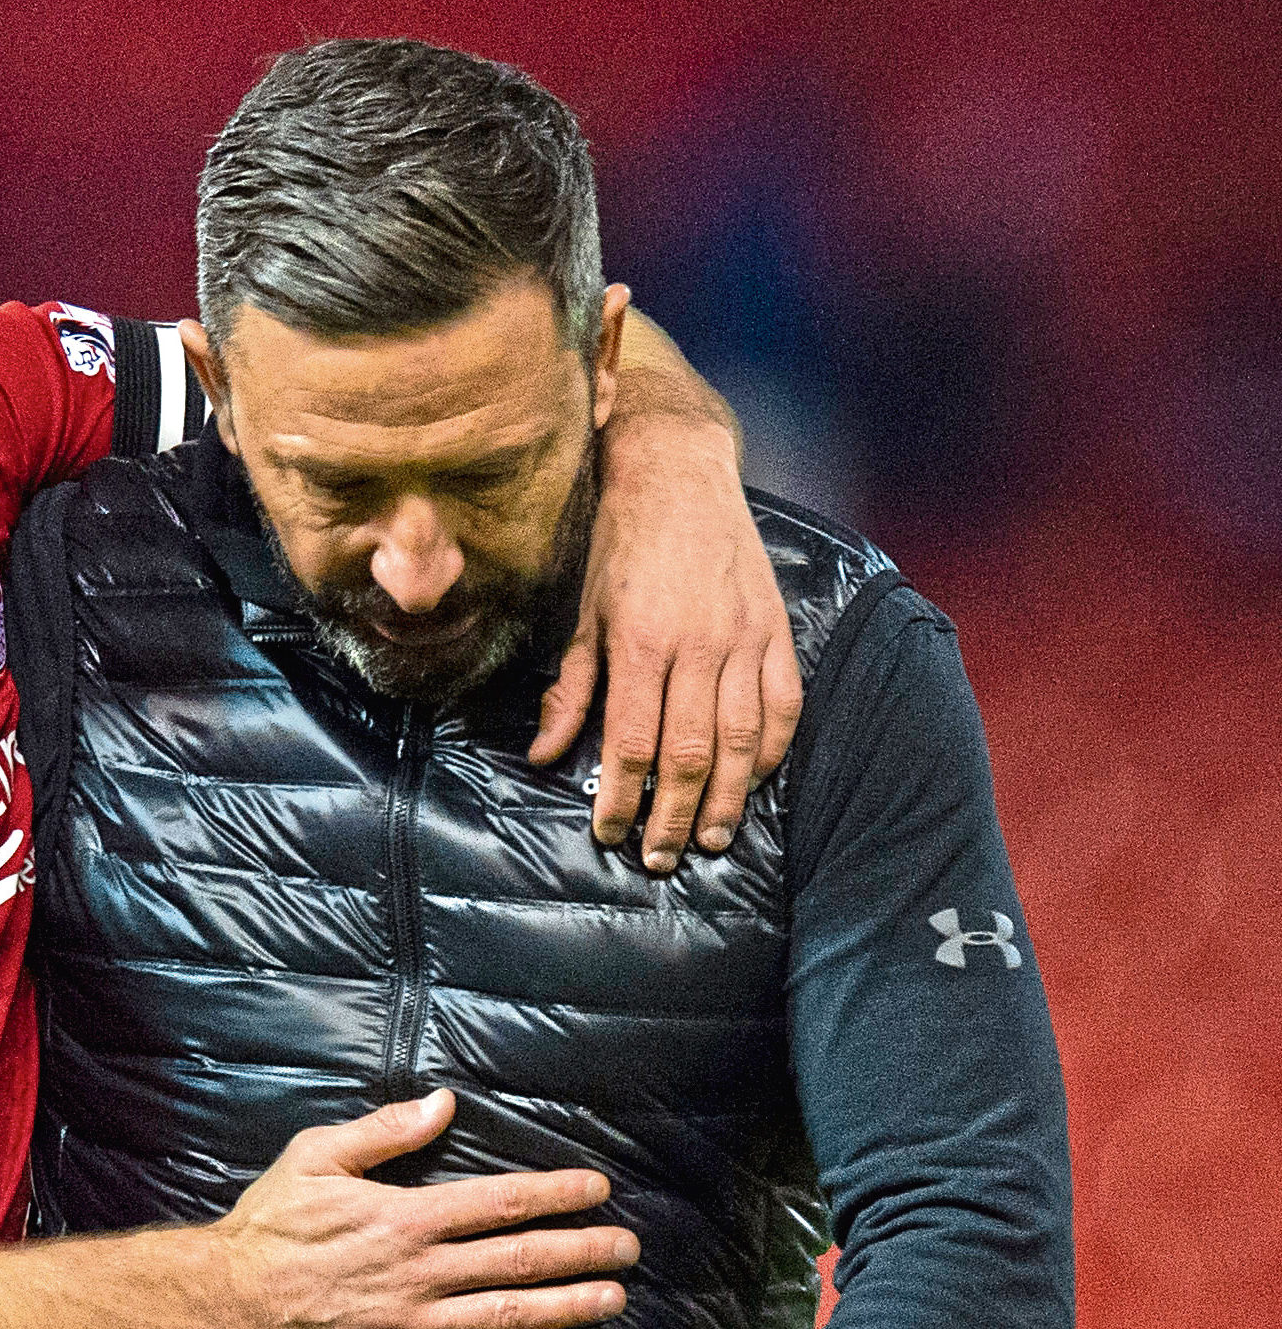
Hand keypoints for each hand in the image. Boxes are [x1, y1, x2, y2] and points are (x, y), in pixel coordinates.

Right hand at [211, 1090, 636, 1328]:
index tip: (597, 1189)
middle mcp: (420, 1271)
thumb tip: (444, 1102)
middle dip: (582, 1250)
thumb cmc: (270, 1225)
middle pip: (520, 1258)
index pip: (500, 1202)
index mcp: (405, 1215)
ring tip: (614, 1297)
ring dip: (569, 1305)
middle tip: (628, 1247)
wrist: (226, 1301)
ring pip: (509, 1313)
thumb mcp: (317, 1156)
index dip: (556, 1195)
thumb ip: (386, 1130)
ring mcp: (414, 1324)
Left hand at [530, 409, 799, 872]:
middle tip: (662, 857)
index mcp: (640, 642)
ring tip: (712, 837)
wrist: (678, 471)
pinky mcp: (776, 628)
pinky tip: (754, 780)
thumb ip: (570, 689)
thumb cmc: (620, 542)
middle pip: (689, 753)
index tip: (609, 831)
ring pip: (741, 739)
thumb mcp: (583, 613)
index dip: (621, 796)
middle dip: (673, 814)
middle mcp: (697, 644)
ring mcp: (744, 637)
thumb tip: (543, 754)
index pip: (632, 741)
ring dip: (727, 797)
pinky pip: (784, 704)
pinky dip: (773, 750)